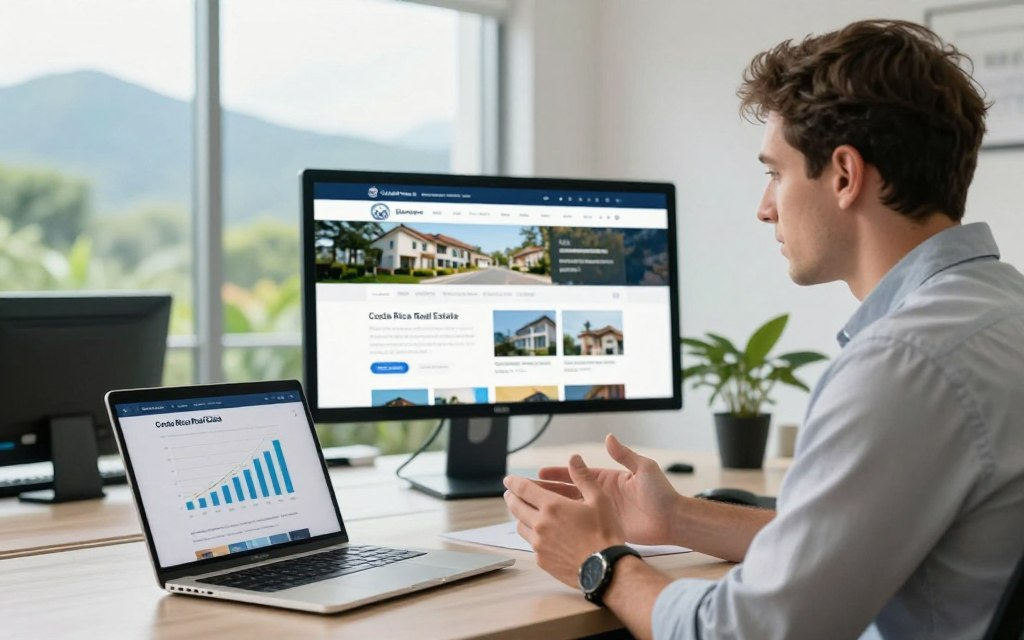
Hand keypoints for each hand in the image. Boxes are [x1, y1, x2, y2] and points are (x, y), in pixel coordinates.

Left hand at [504, 454, 624, 587]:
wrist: (606, 568)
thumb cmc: (604, 533)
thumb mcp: (599, 499)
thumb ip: (583, 477)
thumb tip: (574, 459)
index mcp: (552, 506)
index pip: (524, 489)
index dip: (514, 482)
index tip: (508, 479)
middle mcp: (540, 524)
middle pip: (516, 507)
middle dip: (511, 497)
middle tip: (509, 494)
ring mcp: (539, 544)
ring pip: (520, 526)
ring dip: (519, 517)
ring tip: (522, 513)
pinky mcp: (542, 560)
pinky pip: (530, 544)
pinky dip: (531, 536)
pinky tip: (538, 536)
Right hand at [533, 434, 681, 544]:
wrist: (673, 521)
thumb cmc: (662, 494)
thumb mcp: (644, 469)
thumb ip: (625, 455)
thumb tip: (609, 438)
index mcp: (607, 479)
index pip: (576, 475)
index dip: (558, 474)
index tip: (539, 473)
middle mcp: (601, 495)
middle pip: (568, 492)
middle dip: (548, 491)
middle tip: (527, 491)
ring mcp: (602, 513)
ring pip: (571, 510)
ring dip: (553, 509)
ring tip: (533, 510)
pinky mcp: (606, 528)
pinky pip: (582, 526)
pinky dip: (567, 526)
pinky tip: (552, 529)